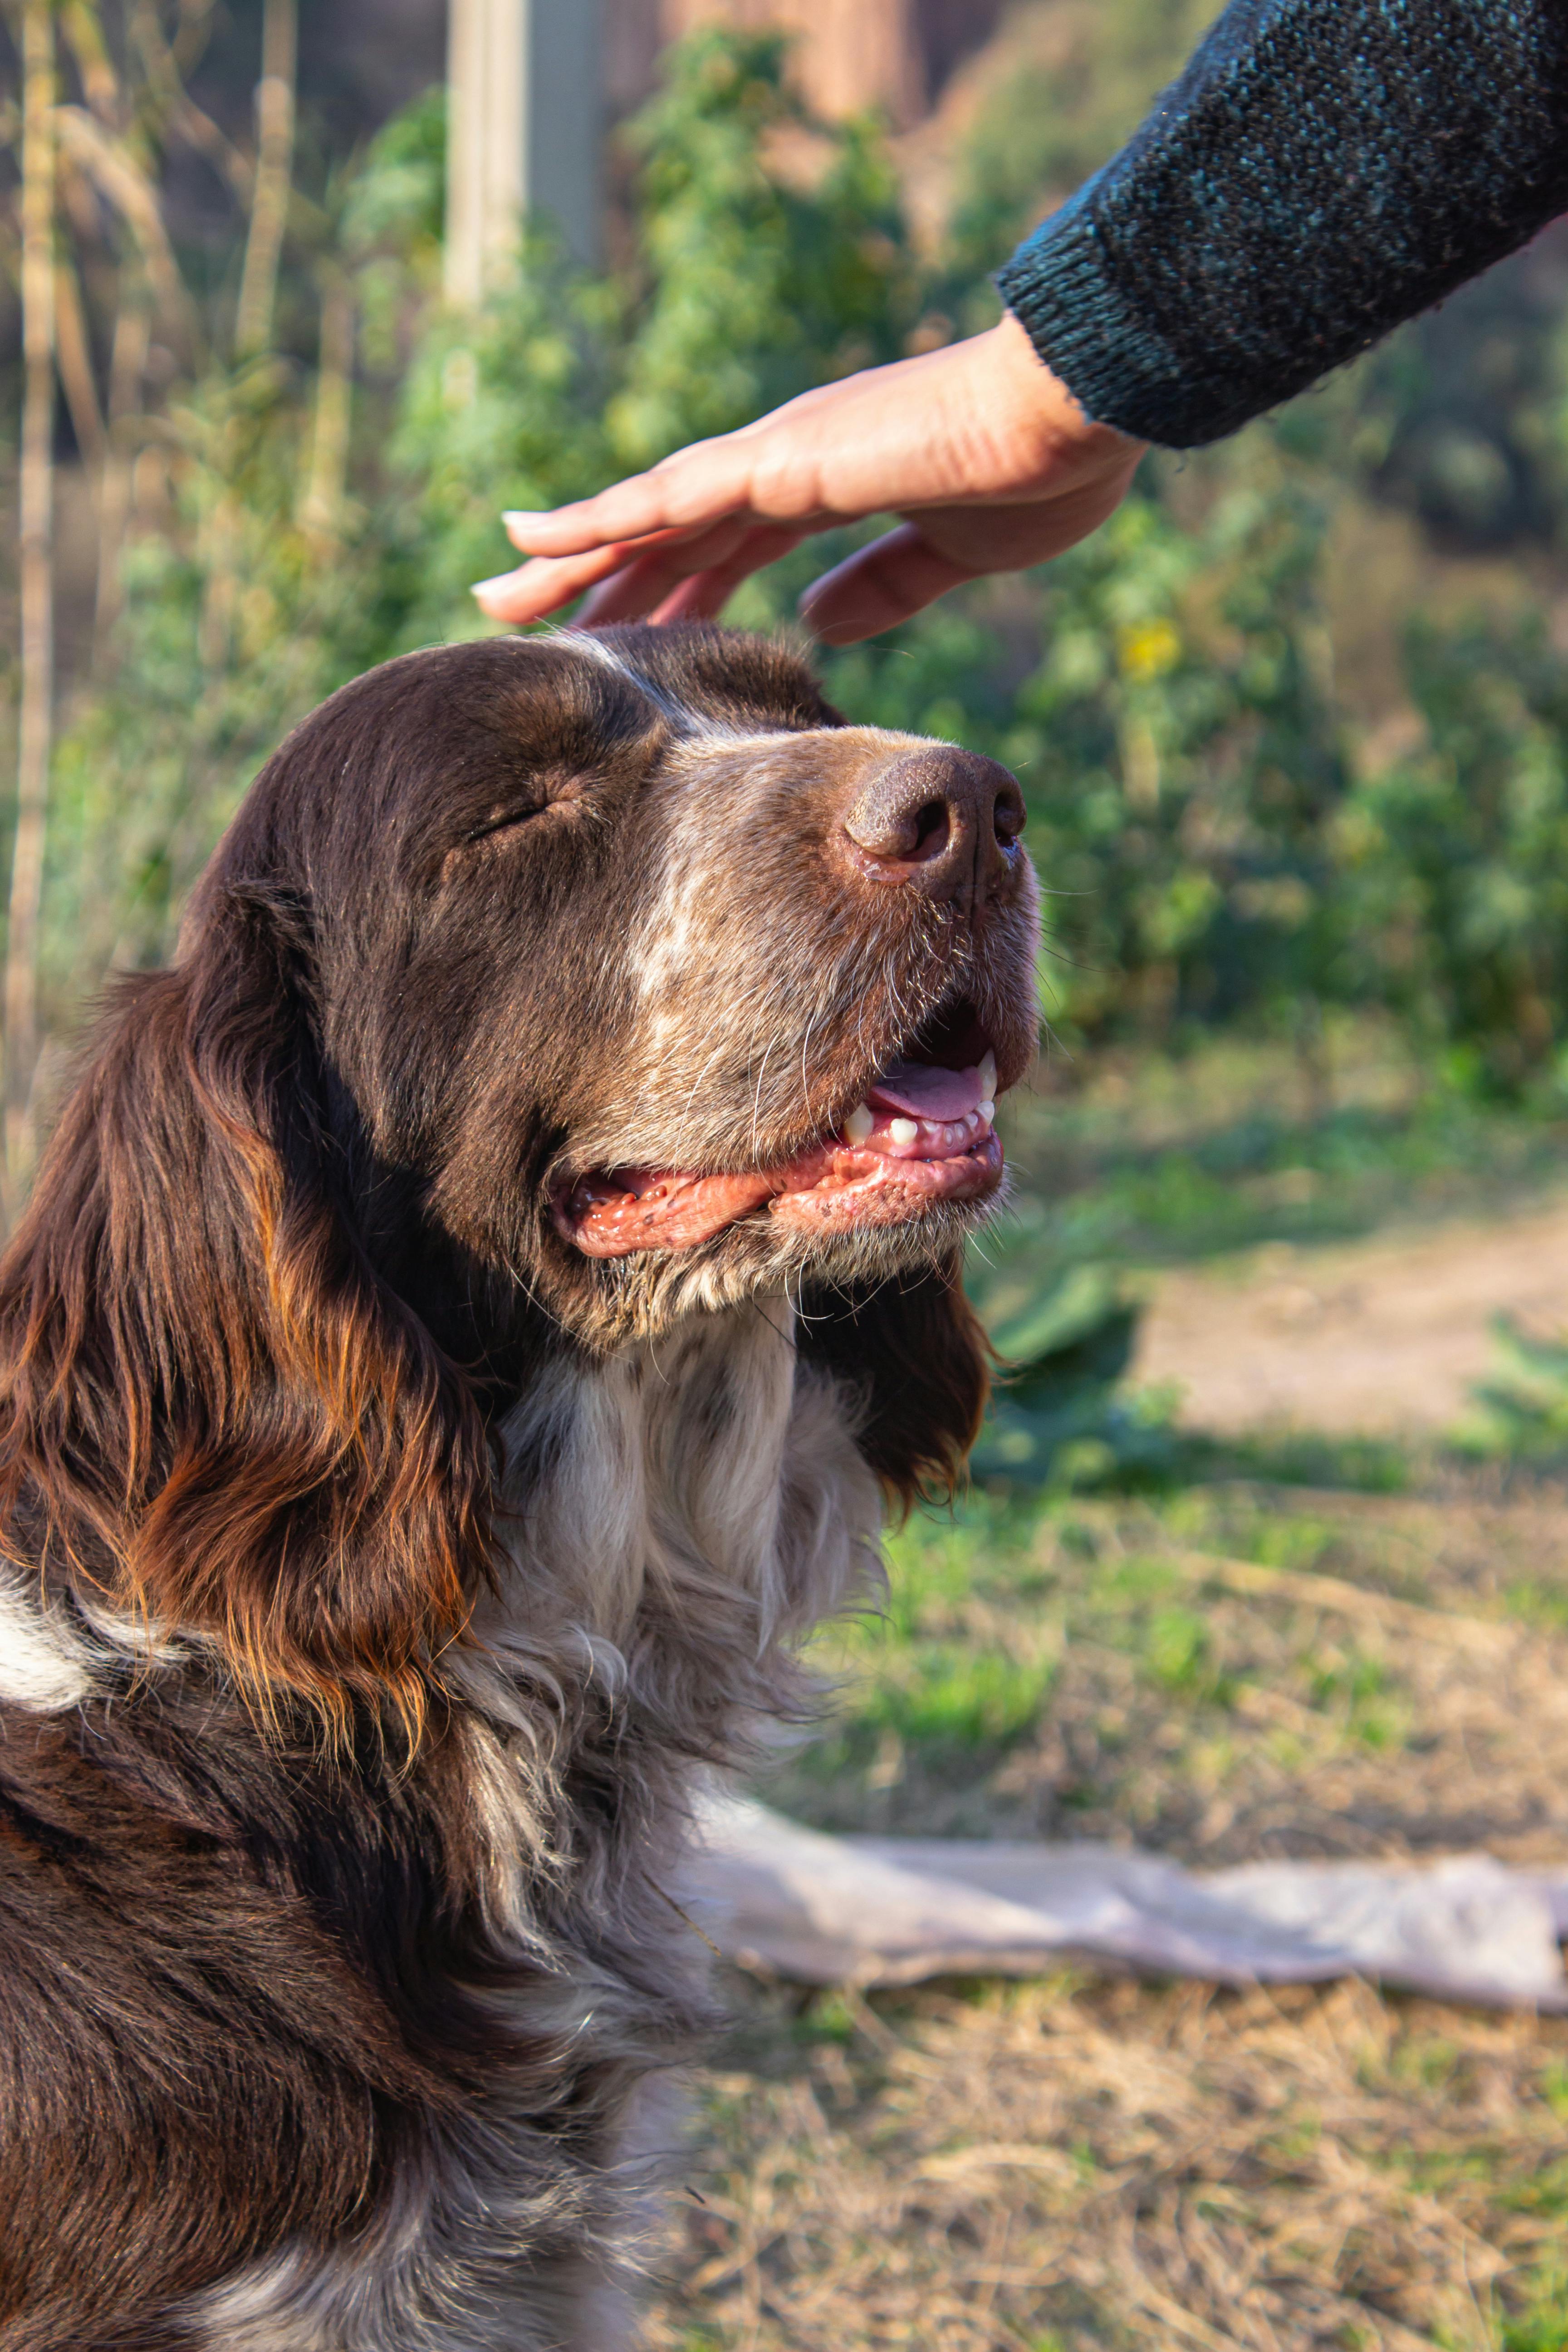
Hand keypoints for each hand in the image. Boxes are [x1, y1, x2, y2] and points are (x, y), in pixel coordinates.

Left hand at [471, 312, 1145, 645]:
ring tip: (497, 592)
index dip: (673, 588)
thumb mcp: (952, 555)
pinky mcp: (777, 461)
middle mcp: (783, 463)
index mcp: (828, 484)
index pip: (726, 546)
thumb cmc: (1040, 468)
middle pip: (667, 531)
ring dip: (569, 554)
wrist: (1074, 408)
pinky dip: (594, 520)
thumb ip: (884, 584)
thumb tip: (819, 620)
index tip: (627, 628)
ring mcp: (774, 456)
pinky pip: (663, 499)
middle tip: (530, 618)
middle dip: (601, 577)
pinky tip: (530, 538)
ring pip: (645, 514)